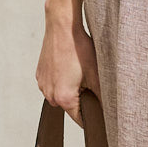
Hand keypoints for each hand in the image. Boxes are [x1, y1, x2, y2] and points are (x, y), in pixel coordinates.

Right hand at [35, 9, 101, 127]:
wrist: (62, 27)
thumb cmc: (79, 48)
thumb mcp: (96, 74)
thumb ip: (101, 96)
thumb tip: (107, 109)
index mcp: (63, 98)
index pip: (80, 120)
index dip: (91, 116)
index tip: (99, 111)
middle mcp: (49, 94)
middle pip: (69, 107)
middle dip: (81, 100)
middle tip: (90, 82)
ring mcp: (42, 84)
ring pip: (60, 95)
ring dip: (70, 90)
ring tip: (78, 71)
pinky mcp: (40, 74)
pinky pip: (53, 85)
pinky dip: (61, 80)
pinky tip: (69, 66)